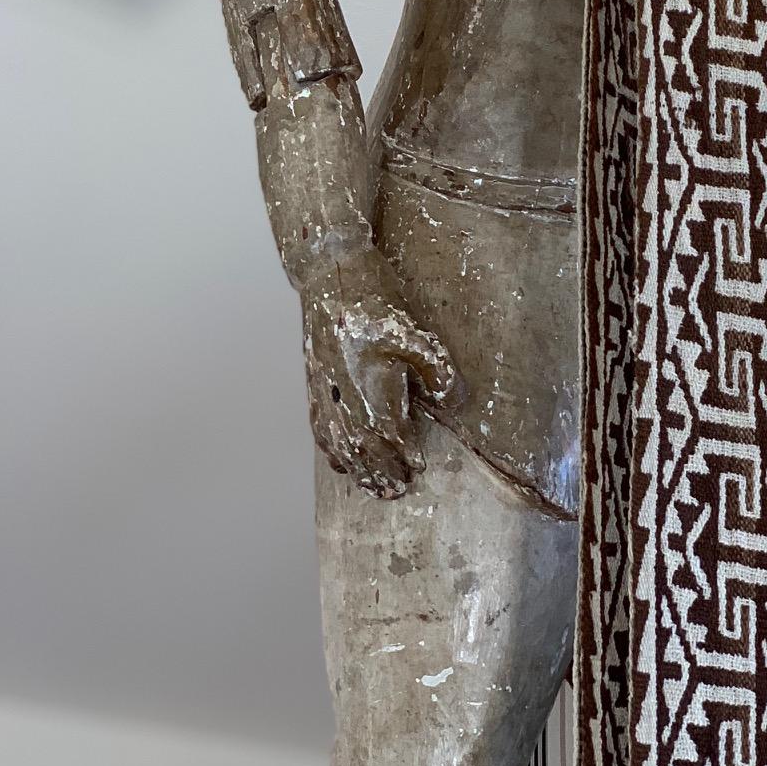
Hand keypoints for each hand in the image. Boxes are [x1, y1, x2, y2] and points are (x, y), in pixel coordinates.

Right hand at [299, 246, 457, 497]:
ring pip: (339, 447)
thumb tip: (452, 402)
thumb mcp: (415, 332)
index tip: (417, 471)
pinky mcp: (314, 383)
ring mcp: (326, 395)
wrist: (330, 274)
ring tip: (370, 486)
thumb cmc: (374, 301)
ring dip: (356, 470)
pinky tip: (337, 459)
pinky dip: (330, 451)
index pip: (390, 441)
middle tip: (396, 492)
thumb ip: (436, 371)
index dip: (404, 458)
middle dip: (381, 474)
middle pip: (363, 453)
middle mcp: (345, 402)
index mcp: (371, 394)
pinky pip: (320, 429)